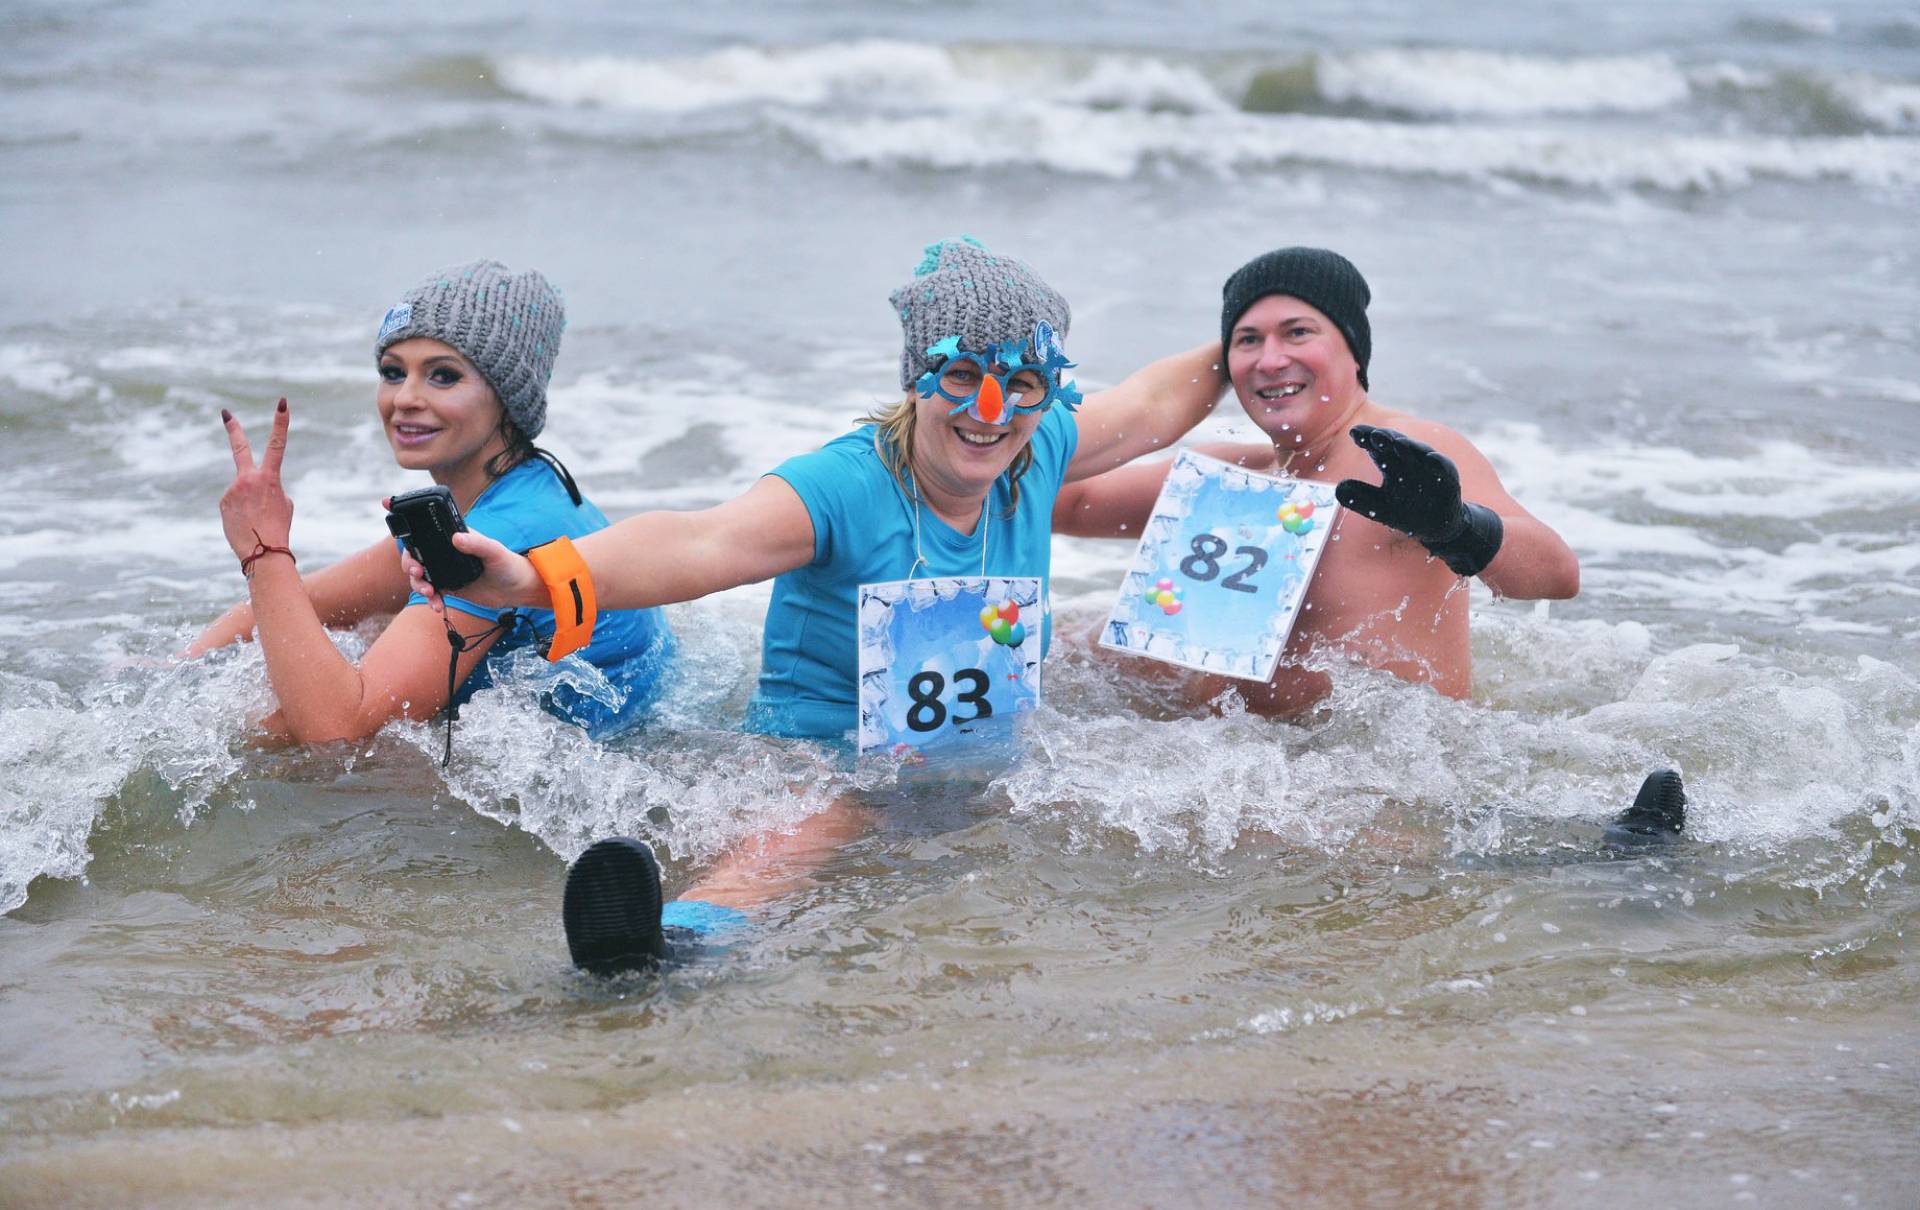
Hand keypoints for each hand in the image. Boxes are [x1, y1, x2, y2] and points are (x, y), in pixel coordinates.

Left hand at [219, 400, 294, 561]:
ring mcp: (232, 489)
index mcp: (270, 477)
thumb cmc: (279, 528)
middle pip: (240, 448)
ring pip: (242, 490)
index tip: (282, 403)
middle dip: (234, 429)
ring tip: (256, 519)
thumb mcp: (283, 504)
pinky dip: (240, 512)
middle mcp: (248, 479)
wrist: (263, 551)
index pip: (278, 444)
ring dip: (248, 502)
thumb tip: (251, 486)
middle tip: (226, 413)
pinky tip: (246, 523)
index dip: (281, 422)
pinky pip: (234, 502)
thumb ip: (268, 487)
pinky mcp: (223, 501)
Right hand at [397, 522, 541, 614]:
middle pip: (414, 553)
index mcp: (453, 536)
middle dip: (409, 563)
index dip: (405, 515)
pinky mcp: (449, 587)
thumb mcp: (494, 551)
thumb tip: (456, 538)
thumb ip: (477, 544)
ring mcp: (445, 569)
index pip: (426, 524)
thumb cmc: (508, 564)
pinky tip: (437, 607)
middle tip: (416, 572)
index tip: (386, 502)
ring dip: (418, 585)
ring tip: (430, 593)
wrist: (516, 590)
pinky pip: (431, 593)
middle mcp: (445, 551)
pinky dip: (430, 600)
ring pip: (419, 575)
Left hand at [1334, 424, 1502, 576]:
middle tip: (1375, 433)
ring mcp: (1429, 469)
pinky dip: (1438, 463)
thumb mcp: (1380, 509)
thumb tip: (1338, 489)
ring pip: (1420, 453)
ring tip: (1399, 443)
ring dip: (1411, 447)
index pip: (1377, 448)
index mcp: (1392, 465)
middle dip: (1387, 438)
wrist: (1436, 527)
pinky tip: (1431, 458)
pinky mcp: (1448, 479)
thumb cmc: (1406, 513)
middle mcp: (1410, 462)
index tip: (1353, 433)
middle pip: (1397, 445)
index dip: (1367, 439)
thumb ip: (1361, 499)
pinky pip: (1444, 468)